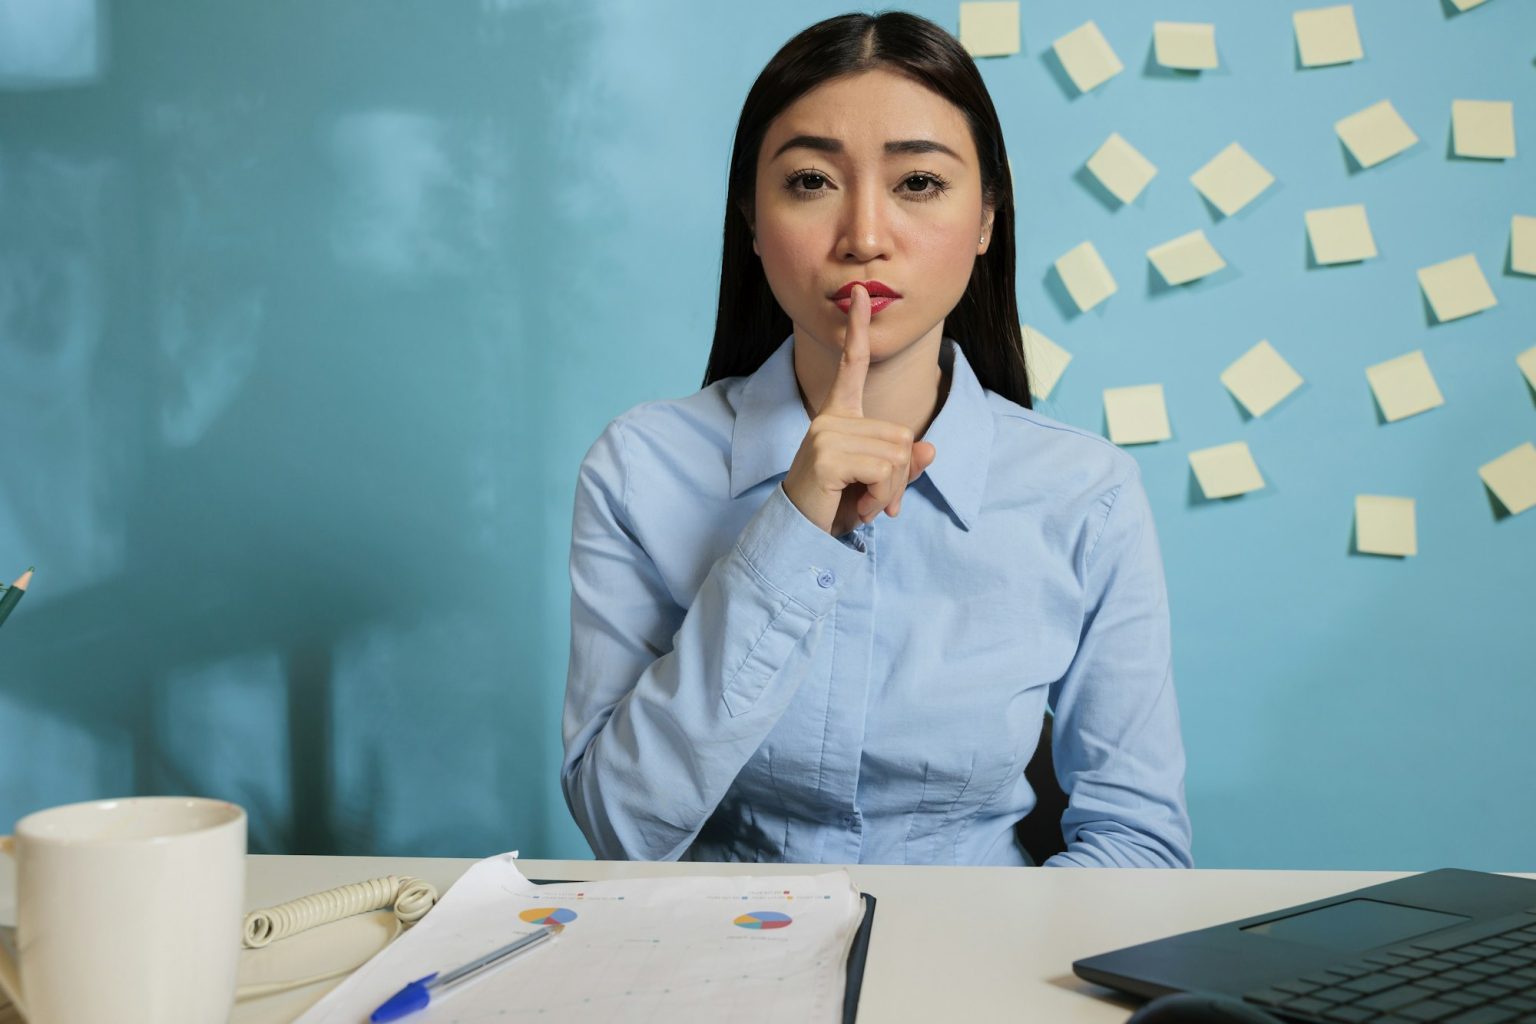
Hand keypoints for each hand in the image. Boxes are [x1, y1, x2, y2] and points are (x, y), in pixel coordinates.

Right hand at [781, 284, 936, 535]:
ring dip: (890, 490)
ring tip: (864, 504)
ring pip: (897, 455)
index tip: (861, 293)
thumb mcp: (876, 485)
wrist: (799, 535)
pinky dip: (881, 496)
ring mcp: (827, 434)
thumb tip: (930, 449)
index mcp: (839, 416)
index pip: (853, 365)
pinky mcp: (828, 455)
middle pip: (902, 435)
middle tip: (874, 500)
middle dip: (899, 477)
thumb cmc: (835, 506)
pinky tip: (859, 508)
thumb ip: (902, 467)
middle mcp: (830, 418)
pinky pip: (884, 471)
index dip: (858, 329)